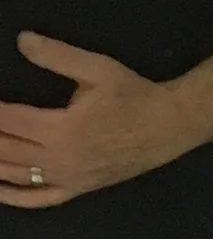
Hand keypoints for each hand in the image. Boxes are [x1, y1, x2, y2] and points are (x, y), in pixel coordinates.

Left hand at [0, 35, 191, 206]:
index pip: (6, 119)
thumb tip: (22, 40)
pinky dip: (12, 196)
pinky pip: (38, 198)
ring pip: (14, 174)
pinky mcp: (76, 188)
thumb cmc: (134, 96)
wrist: (170, 127)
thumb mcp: (98, 69)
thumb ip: (57, 56)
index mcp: (60, 128)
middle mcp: (58, 158)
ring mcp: (66, 178)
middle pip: (3, 148)